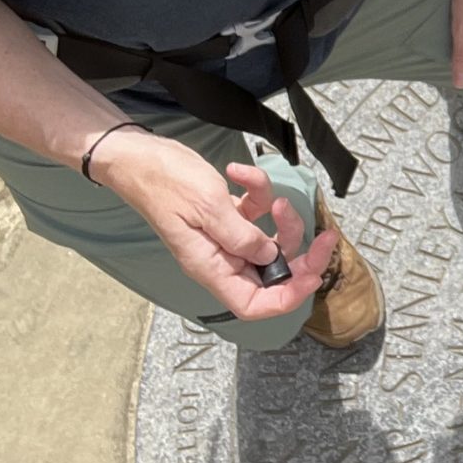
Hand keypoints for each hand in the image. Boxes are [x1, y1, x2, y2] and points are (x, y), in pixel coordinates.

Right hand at [99, 132, 333, 319]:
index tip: (313, 274)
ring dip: (281, 217)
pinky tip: (240, 171)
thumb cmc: (164, 182)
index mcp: (212, 268)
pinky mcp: (225, 215)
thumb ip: (242, 236)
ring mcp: (224, 237)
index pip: (254, 304)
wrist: (138, 157)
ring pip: (269, 239)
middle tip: (324, 236)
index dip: (288, 297)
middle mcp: (220, 258)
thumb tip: (271, 258)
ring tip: (274, 195)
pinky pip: (254, 211)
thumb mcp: (208, 208)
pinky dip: (257, 191)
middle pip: (272, 272)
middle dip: (300, 253)